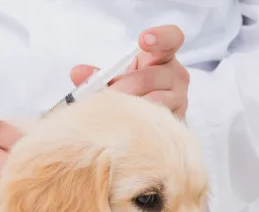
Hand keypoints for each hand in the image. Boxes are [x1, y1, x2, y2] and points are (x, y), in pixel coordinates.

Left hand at [69, 25, 189, 118]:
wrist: (147, 119)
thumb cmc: (131, 92)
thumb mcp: (115, 79)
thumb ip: (97, 75)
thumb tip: (77, 73)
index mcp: (163, 56)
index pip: (172, 38)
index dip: (160, 37)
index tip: (142, 40)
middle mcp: (177, 76)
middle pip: (148, 79)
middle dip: (122, 89)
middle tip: (104, 98)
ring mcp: (181, 100)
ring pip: (152, 104)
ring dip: (127, 109)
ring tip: (112, 114)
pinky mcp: (177, 122)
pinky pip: (155, 123)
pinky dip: (136, 124)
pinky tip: (124, 127)